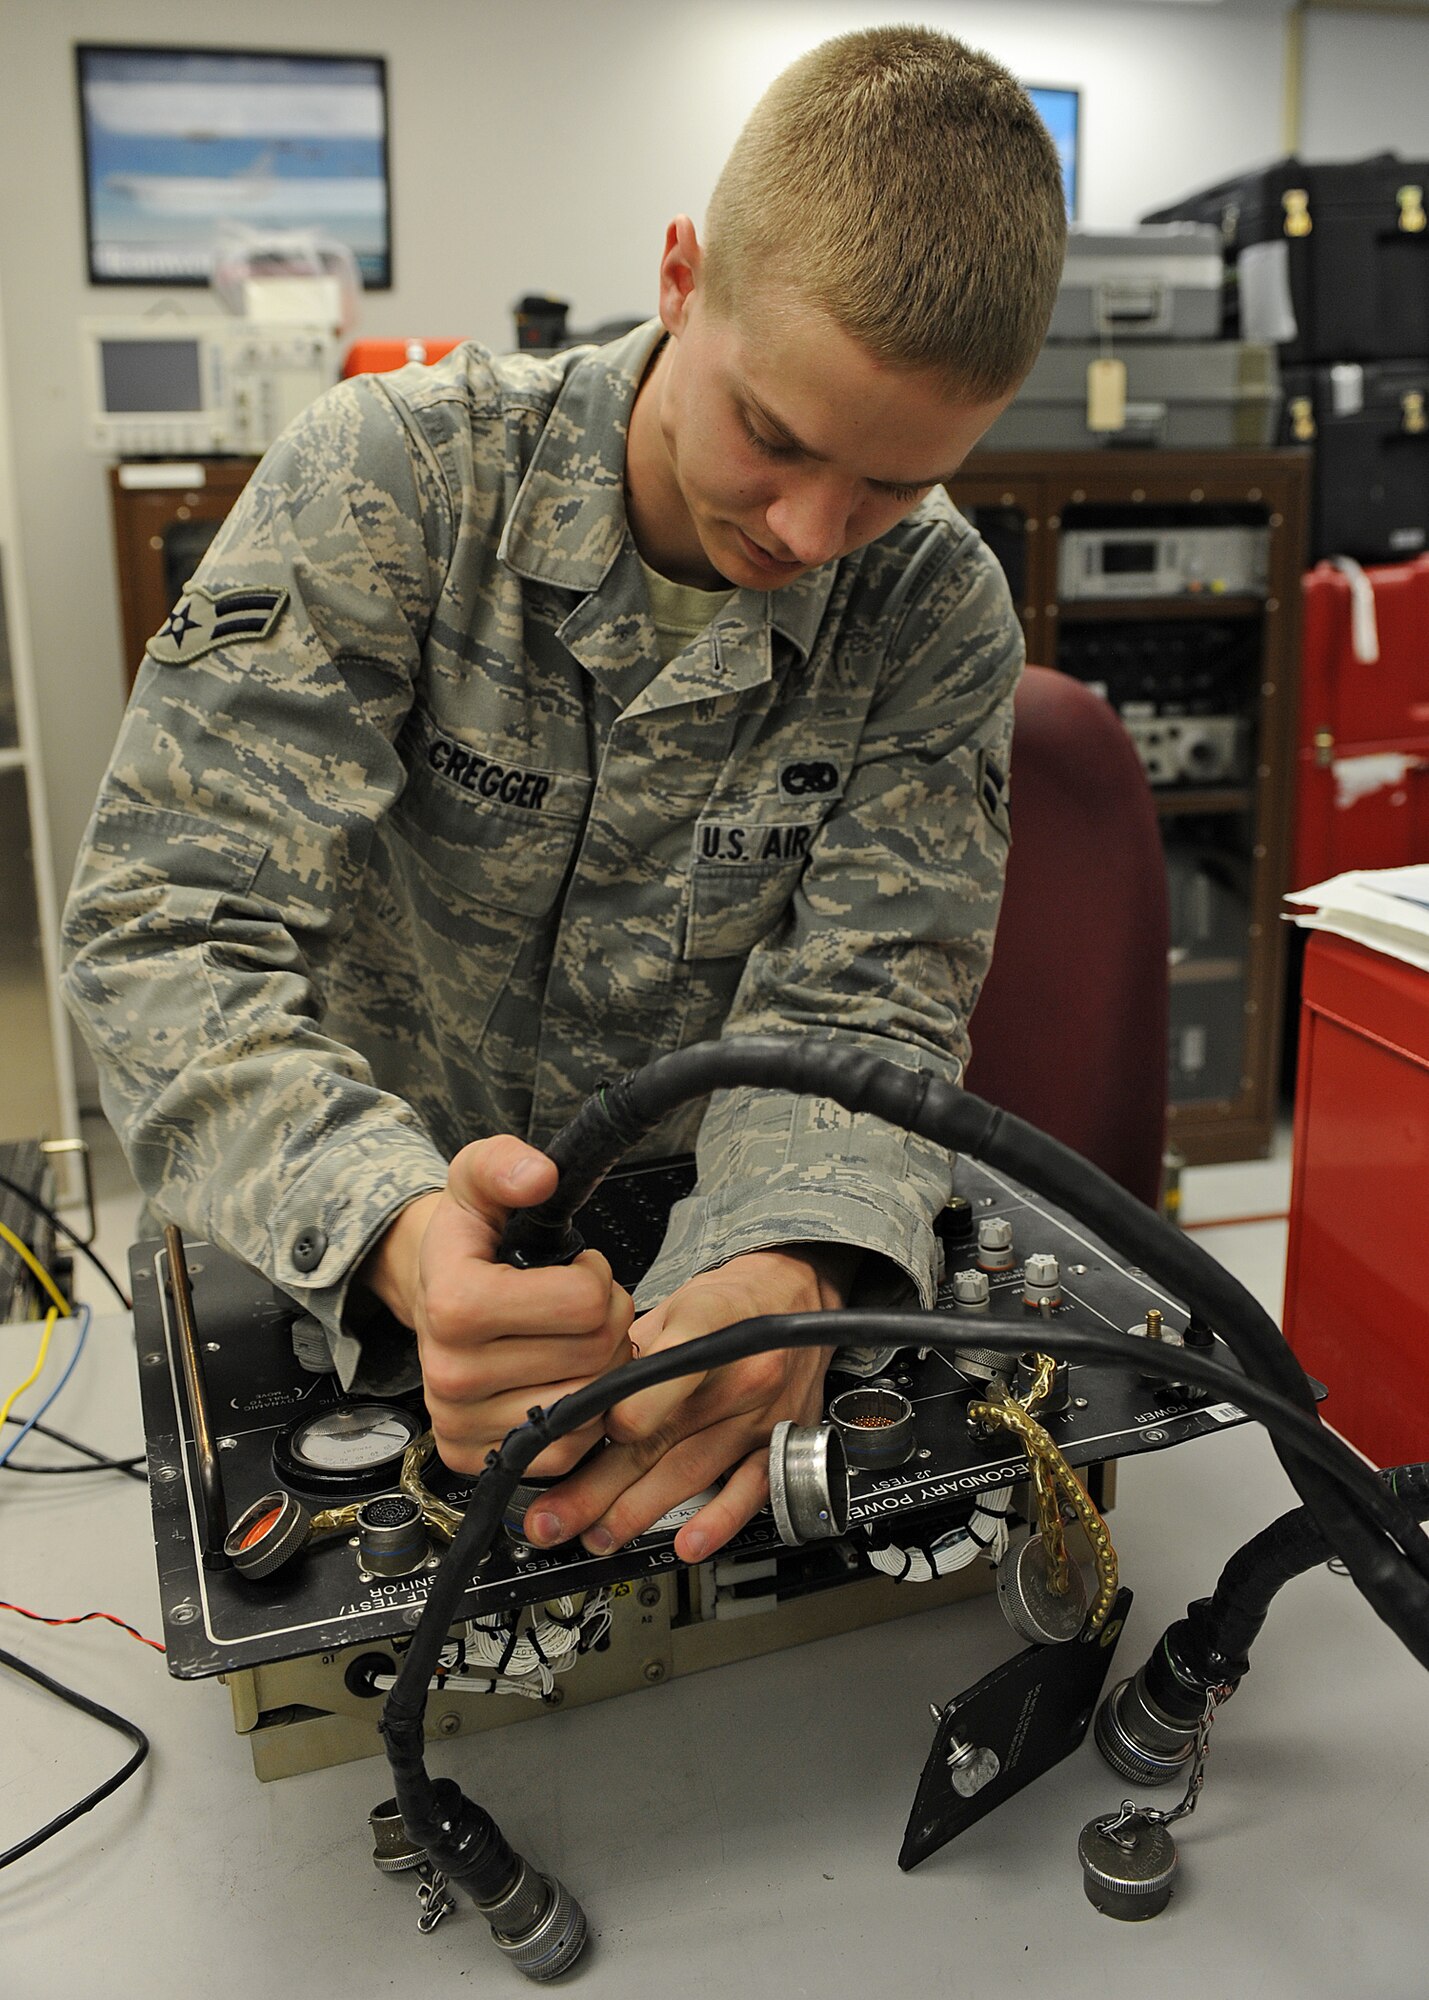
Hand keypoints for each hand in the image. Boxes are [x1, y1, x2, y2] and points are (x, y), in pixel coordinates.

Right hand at [360, 1136, 634, 1476]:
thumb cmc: (468, 1239)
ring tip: (569, 1338)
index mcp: (455, 1302)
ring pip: (590, 1402)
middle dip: (606, 1319)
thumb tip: (538, 1176)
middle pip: (596, 1353)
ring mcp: (461, 1422)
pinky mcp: (476, 1457)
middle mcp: (450, 1373)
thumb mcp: (478, 1178)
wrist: (429, 1291)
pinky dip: (581, 1413)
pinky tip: (560, 1378)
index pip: (584, 1302)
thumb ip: (505, 1164)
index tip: (572, 1267)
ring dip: (599, 1366)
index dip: (594, 1275)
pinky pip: (569, 1448)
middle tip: (580, 1304)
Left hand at [523, 1244, 856, 1563]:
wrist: (796, 1294)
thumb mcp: (673, 1304)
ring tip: (594, 1536)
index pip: (657, 1376)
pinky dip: (719, 1520)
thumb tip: (578, 1406)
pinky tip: (688, 1544)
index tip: (573, 1440)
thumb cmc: (728, 1302)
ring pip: (689, 1471)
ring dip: (635, 1512)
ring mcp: (761, 1413)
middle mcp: (739, 1371)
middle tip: (552, 1518)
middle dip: (597, 1486)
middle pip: (658, 1437)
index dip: (615, 1415)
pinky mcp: (780, 1441)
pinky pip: (750, 1489)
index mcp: (706, 1325)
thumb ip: (630, 1353)